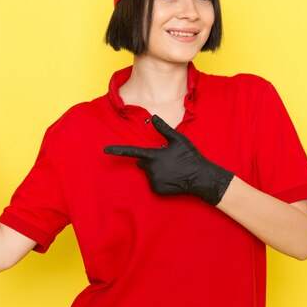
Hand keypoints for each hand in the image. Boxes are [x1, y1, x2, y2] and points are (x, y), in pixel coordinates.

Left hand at [104, 115, 232, 204]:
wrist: (201, 178)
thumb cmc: (190, 156)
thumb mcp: (178, 140)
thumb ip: (164, 128)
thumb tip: (154, 116)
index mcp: (154, 156)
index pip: (132, 152)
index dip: (117, 150)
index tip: (105, 150)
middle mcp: (151, 169)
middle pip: (143, 163)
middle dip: (151, 160)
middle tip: (167, 159)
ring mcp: (154, 181)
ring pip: (149, 173)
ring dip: (157, 170)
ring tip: (172, 169)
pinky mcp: (157, 190)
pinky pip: (153, 183)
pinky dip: (160, 180)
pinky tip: (172, 178)